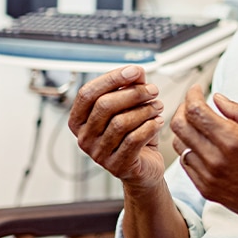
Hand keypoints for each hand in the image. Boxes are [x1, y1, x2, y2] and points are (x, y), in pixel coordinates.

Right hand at [66, 65, 166, 186]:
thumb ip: (129, 87)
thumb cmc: (133, 134)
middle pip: (104, 106)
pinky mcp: (117, 166)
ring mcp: (99, 154)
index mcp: (79, 120)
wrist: (145, 166)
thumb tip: (135, 71)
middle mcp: (84, 138)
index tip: (134, 71)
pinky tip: (158, 121)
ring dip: (144, 110)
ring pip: (120, 123)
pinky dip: (149, 127)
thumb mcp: (129, 108)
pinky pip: (133, 140)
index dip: (111, 79)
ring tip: (157, 106)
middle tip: (153, 90)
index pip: (87, 94)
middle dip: (133, 93)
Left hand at [169, 86, 237, 225]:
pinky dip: (191, 150)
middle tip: (194, 105)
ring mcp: (209, 177)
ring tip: (200, 125)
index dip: (192, 95)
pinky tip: (204, 146)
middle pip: (180, 126)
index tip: (197, 90)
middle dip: (184, 108)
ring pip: (180, 145)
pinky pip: (186, 164)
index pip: (195, 110)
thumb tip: (218, 100)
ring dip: (186, 130)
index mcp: (233, 139)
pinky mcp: (207, 190)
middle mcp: (216, 159)